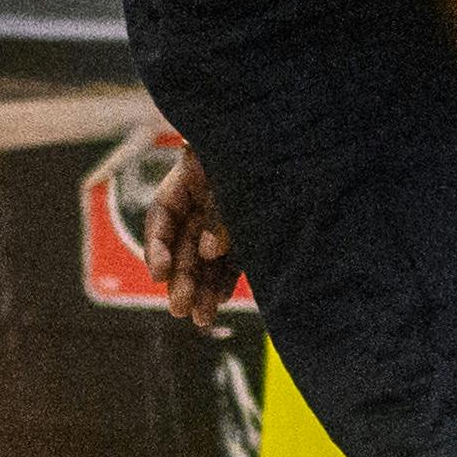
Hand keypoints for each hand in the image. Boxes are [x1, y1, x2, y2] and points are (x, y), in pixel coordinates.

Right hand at [108, 130, 243, 323]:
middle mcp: (203, 201)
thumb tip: (210, 251)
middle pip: (183, 244)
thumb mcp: (234, 174)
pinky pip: (233, 259)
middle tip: (179, 309)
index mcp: (188, 178)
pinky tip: (221, 299)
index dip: (157, 247)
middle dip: (181, 279)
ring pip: (207, 258)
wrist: (299, 137)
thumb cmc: (259, 148)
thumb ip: (221, 213)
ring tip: (201, 319)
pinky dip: (226, 279)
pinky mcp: (249, 232)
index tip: (159, 274)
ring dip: (202, 288)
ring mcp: (225, 218)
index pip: (162, 215)